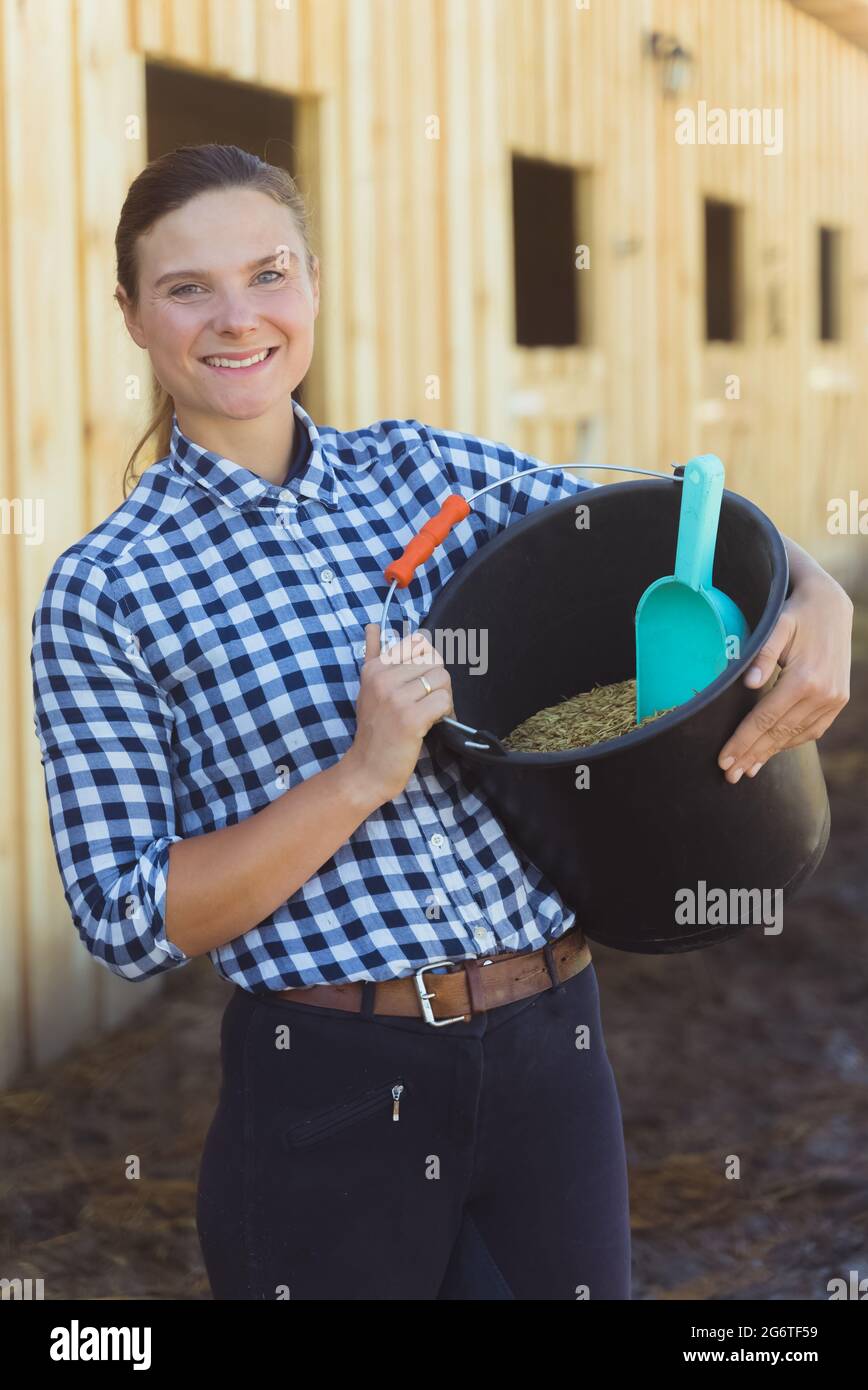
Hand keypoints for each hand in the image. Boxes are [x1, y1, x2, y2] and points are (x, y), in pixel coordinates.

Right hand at [342, 623, 453, 805]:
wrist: (366, 769)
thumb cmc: (373, 730)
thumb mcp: (367, 688)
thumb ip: (373, 655)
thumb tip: (373, 626)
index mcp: (374, 668)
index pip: (418, 643)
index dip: (427, 664)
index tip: (418, 685)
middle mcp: (383, 678)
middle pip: (434, 661)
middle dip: (438, 682)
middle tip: (428, 702)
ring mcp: (396, 698)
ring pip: (442, 679)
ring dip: (444, 698)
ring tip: (430, 714)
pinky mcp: (410, 718)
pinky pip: (443, 701)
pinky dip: (446, 713)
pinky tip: (433, 724)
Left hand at [718, 573, 852, 782]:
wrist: (831, 606)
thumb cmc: (795, 613)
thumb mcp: (776, 625)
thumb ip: (763, 655)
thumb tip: (748, 683)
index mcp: (804, 678)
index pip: (765, 719)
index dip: (743, 741)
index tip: (724, 760)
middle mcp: (823, 694)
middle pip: (779, 733)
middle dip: (752, 755)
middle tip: (729, 775)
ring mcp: (834, 699)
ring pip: (796, 736)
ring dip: (770, 754)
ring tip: (747, 770)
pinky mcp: (838, 701)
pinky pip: (813, 730)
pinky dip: (791, 743)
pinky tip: (772, 751)